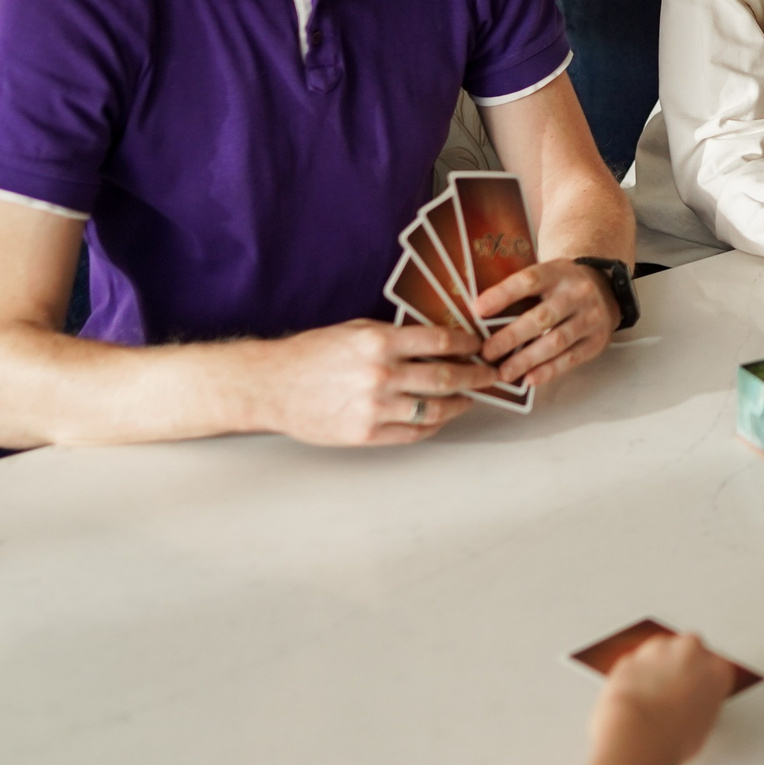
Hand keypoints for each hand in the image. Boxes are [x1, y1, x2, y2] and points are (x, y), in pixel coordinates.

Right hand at [261, 320, 493, 445]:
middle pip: (445, 376)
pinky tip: (441, 417)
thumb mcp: (355, 330)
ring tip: (470, 398)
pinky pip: (414, 432)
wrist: (272, 386)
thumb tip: (437, 339)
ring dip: (460, 403)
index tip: (480, 346)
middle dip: (476, 375)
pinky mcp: (366, 433)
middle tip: (491, 374)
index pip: (439, 340)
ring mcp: (375, 407)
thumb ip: (394, 335)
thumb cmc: (311, 354)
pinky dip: (433, 425)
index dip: (467, 344)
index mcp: (379, 341)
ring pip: (435, 408)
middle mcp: (381, 374)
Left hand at [477, 257, 619, 387]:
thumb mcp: (547, 275)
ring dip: (527, 360)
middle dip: (511, 337)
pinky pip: (571, 359)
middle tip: (487, 352)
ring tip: (503, 372)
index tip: (478, 310)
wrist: (606, 287)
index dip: (503, 295)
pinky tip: (529, 378)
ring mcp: (591, 317)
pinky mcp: (597, 340)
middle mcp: (577, 293)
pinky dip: (549, 371)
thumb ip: (520, 292)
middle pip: (542, 317)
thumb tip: (479, 315)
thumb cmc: (562, 286)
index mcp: (558, 272)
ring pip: (556, 341)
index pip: (529, 280)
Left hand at [581, 632, 733, 764]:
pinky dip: (633, 678)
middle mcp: (691, 652)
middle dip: (680, 668)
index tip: (696, 696)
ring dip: (656, 670)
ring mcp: (659, 650)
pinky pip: (634, 666)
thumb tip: (691, 711)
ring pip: (659, 653)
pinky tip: (634, 701)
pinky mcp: (631, 656)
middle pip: (689, 651)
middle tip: (674, 697)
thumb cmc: (672, 737)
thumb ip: (702, 705)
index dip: (703, 685)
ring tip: (651, 703)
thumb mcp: (705, 725)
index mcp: (717, 669)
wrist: (638, 737)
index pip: (716, 670)